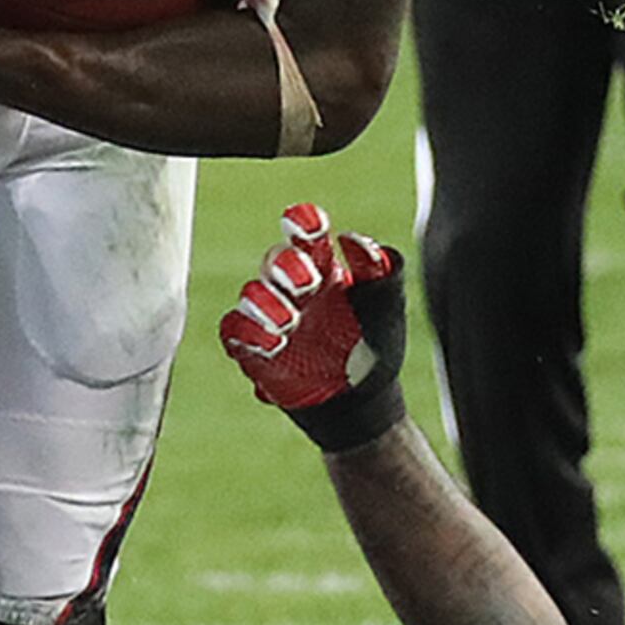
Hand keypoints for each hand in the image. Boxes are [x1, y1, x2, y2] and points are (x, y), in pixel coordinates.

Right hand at [218, 205, 410, 449]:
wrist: (361, 402)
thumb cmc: (374, 346)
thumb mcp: (389, 307)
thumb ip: (383, 271)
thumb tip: (351, 239)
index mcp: (325, 267)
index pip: (308, 235)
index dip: (303, 222)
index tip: (306, 225)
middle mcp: (292, 286)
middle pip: (275, 259)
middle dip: (287, 267)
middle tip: (308, 284)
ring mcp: (270, 316)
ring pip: (250, 293)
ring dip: (266, 303)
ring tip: (289, 322)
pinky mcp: (253, 348)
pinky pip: (235, 330)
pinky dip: (248, 333)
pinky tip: (273, 344)